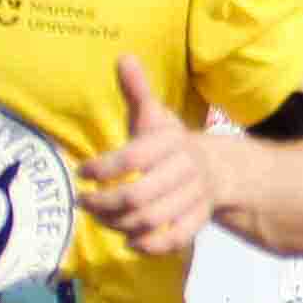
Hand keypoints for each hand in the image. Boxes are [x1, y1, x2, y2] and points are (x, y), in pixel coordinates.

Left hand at [75, 53, 218, 255]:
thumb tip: (123, 57)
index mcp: (171, 143)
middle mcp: (185, 170)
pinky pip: (174, 238)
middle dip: (104, 203)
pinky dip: (150, 245)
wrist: (220, 170)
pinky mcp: (198, 220)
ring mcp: (193, 198)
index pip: (132, 158)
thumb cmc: (172, 145)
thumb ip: (137, 92)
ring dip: (118, 224)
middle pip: (138, 195)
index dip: (103, 168)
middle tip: (83, 202)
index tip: (82, 171)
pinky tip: (129, 241)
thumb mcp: (156, 117)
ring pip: (151, 219)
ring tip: (100, 218)